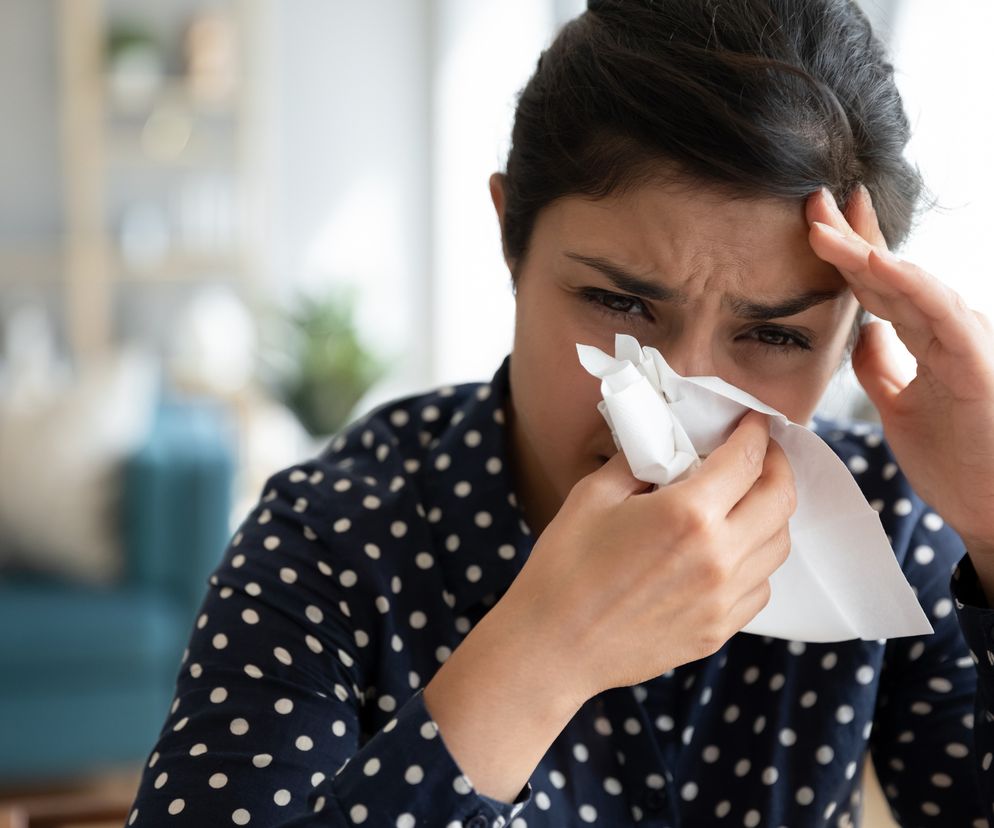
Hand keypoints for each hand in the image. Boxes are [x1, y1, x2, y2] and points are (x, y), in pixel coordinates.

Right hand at [501, 410, 794, 700]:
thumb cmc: (564, 567)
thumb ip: (639, 462)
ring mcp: (723, 599)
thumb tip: (667, 447)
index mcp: (688, 513)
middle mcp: (718, 555)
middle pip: (781, 500)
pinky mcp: (718, 630)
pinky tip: (729, 551)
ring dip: (771, 514)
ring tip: (747, 501)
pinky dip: (757, 561)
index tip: (754, 422)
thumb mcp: (593, 495)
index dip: (756, 433)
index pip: (747, 460)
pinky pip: (761, 587)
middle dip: (777, 467)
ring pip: (778, 545)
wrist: (552, 646)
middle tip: (762, 454)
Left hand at [806, 185, 993, 561]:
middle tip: (812, 200)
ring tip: (822, 226)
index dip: (848, 252)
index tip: (814, 223)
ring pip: (908, 284)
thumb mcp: (898, 406)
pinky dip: (908, 285)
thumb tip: (861, 334)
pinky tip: (875, 263)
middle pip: (890, 273)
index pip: (880, 285)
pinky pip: (938, 314)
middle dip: (849, 235)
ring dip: (864, 252)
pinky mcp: (975, 362)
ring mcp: (965, 341)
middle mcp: (947, 330)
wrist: (993, 509)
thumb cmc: (955, 460)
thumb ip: (882, 365)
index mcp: (926, 338)